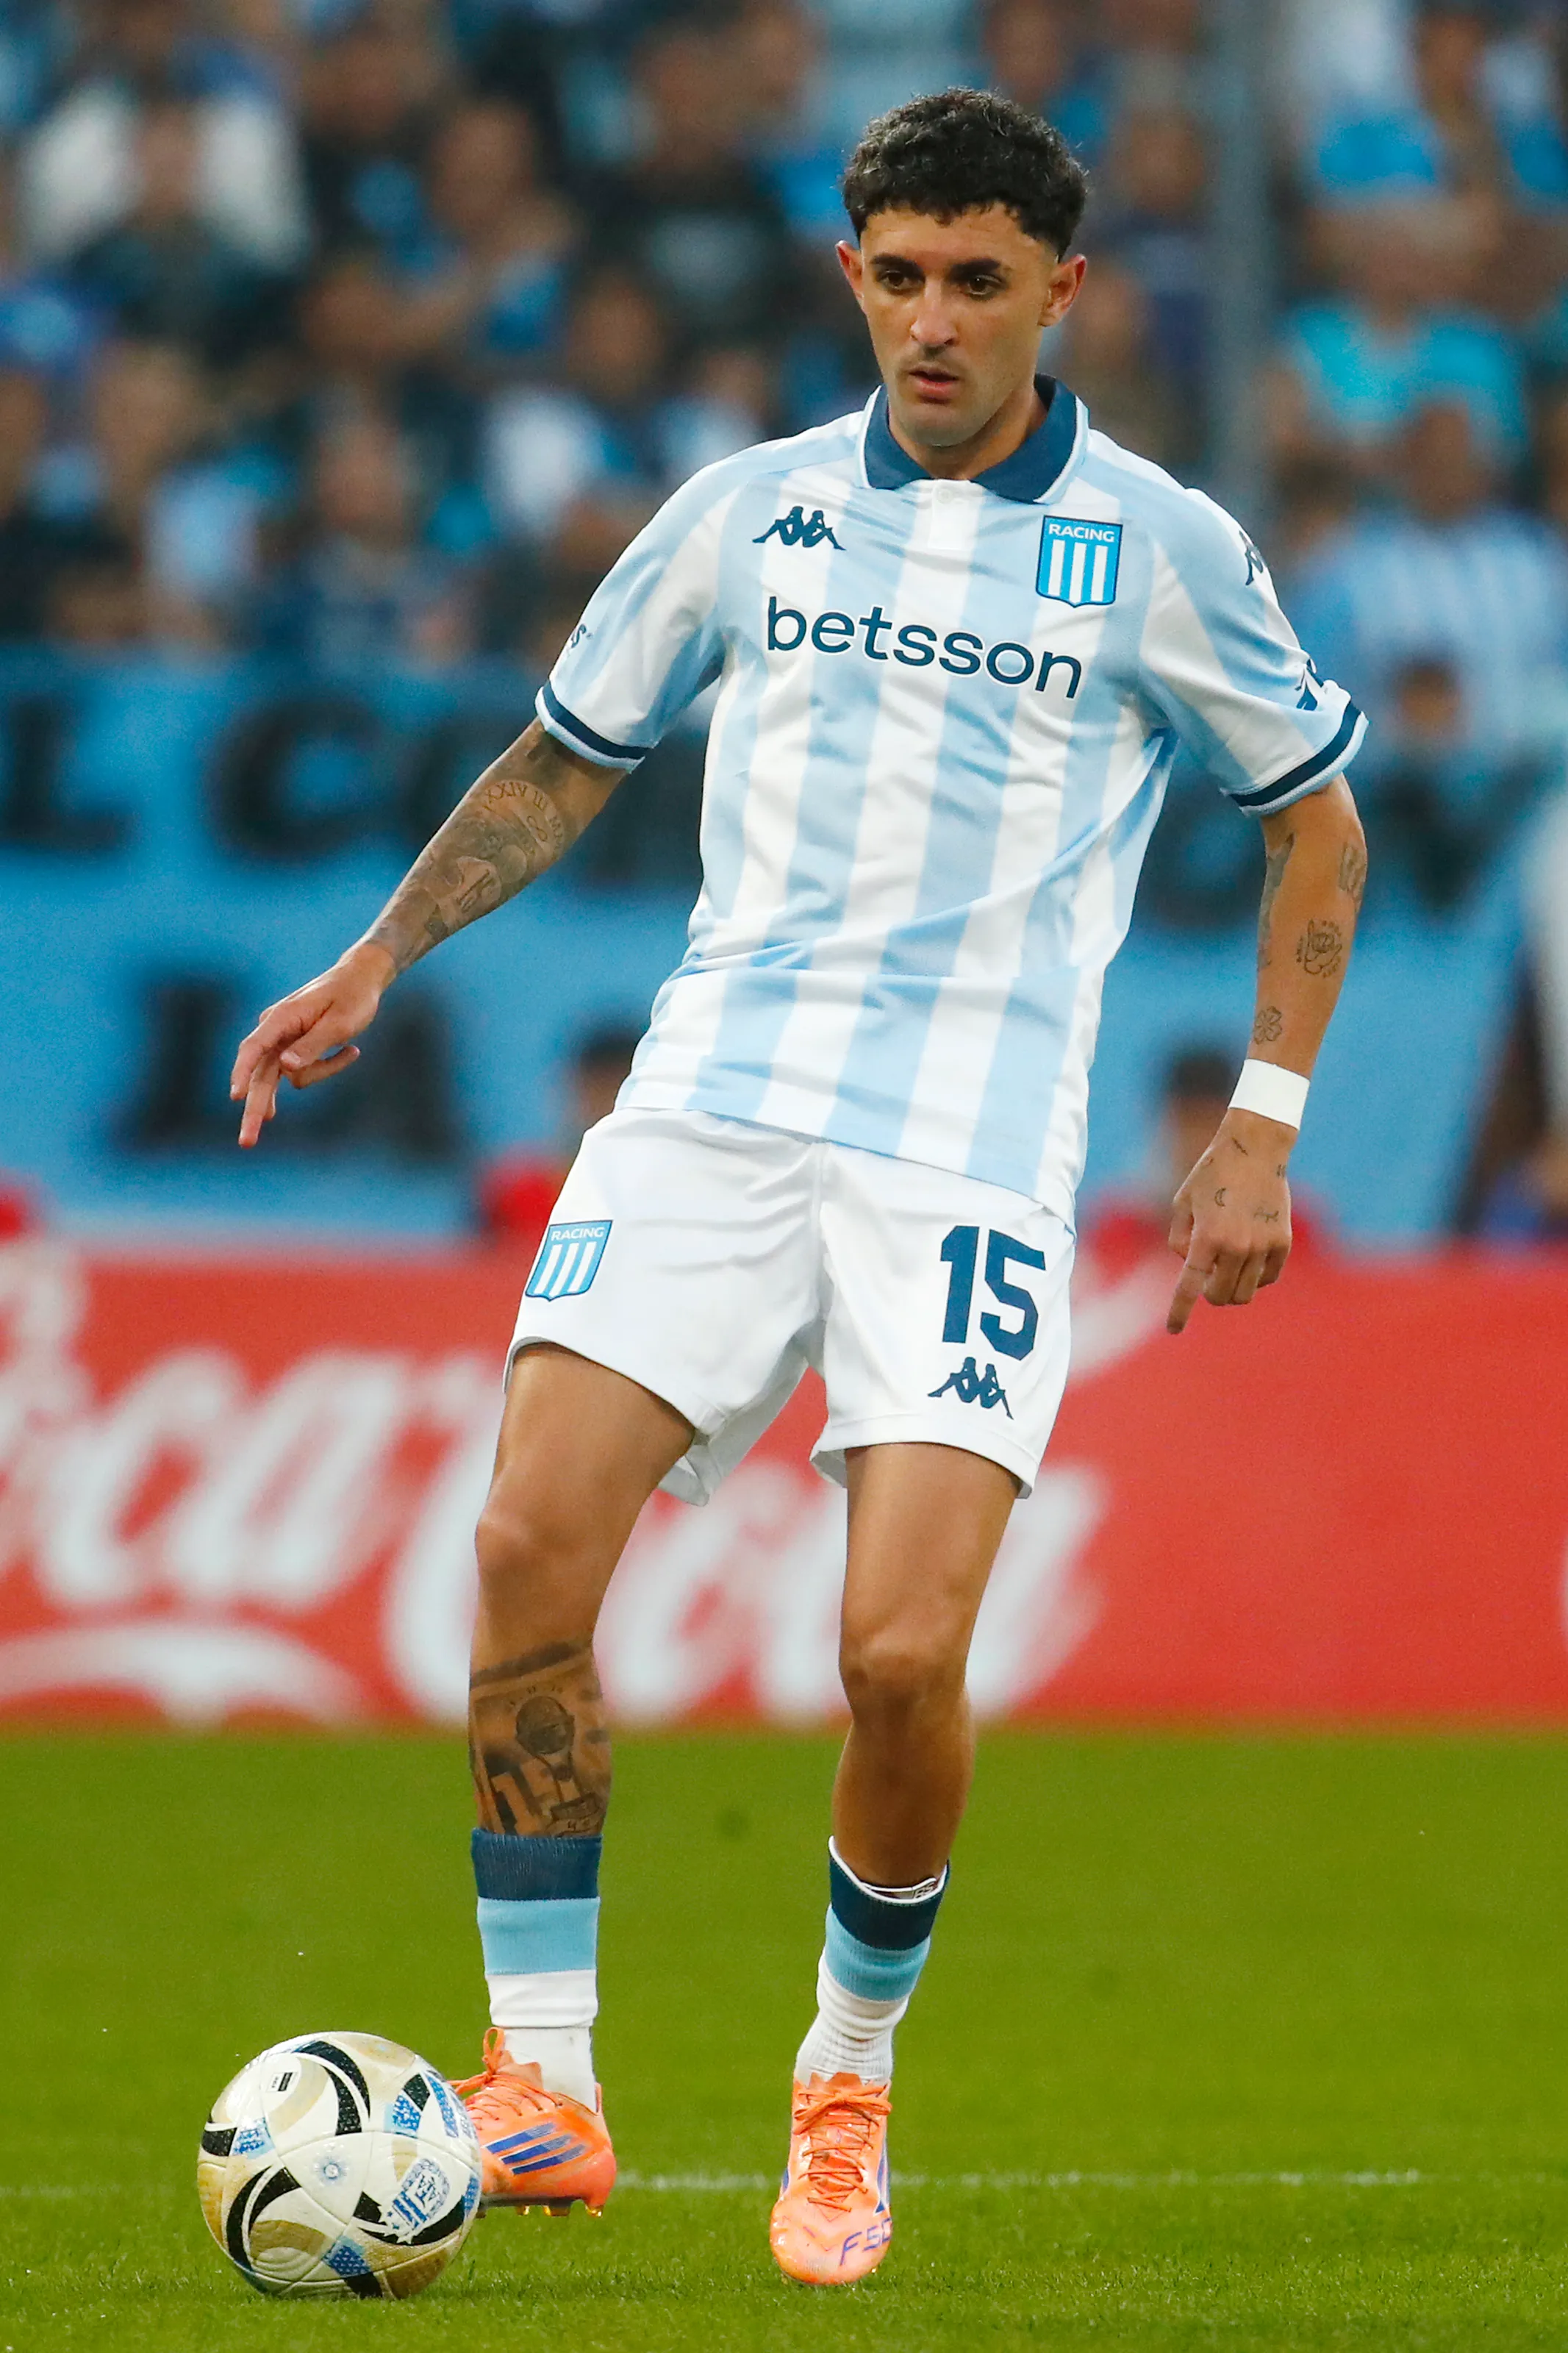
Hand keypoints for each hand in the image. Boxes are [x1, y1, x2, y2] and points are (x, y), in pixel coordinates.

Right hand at [229, 942, 393, 1148]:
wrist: (361, 979)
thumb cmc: (353, 998)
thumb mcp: (340, 1023)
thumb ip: (312, 1045)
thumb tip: (285, 1069)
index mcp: (281, 1018)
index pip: (253, 1048)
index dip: (242, 1074)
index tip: (236, 1098)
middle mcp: (274, 1029)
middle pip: (260, 1075)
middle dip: (255, 1108)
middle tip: (246, 1143)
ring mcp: (282, 1040)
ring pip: (288, 1075)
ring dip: (321, 1072)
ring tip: (352, 1051)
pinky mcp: (292, 1048)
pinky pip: (303, 1071)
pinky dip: (326, 1067)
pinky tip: (350, 1051)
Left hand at [1165, 1108, 1293, 1335]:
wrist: (1255, 1149)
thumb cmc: (1212, 1174)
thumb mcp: (1182, 1202)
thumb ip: (1180, 1240)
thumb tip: (1194, 1267)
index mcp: (1207, 1236)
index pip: (1190, 1286)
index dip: (1179, 1311)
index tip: (1173, 1330)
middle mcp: (1237, 1246)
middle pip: (1220, 1296)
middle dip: (1209, 1295)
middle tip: (1207, 1279)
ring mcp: (1263, 1246)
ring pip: (1245, 1293)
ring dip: (1231, 1288)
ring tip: (1226, 1265)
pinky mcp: (1283, 1242)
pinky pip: (1267, 1278)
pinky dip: (1254, 1277)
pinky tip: (1248, 1258)